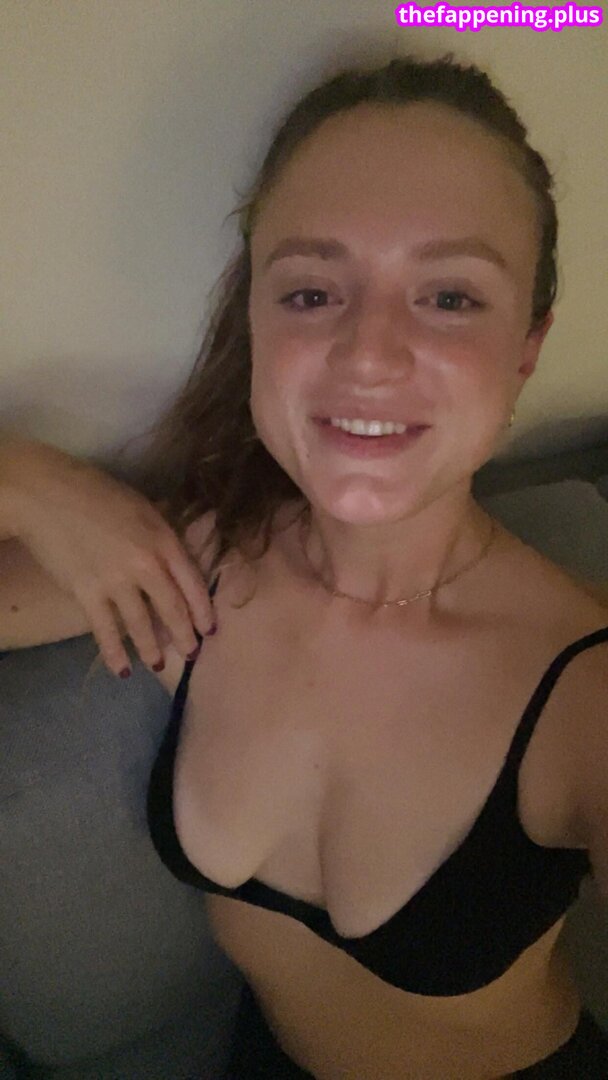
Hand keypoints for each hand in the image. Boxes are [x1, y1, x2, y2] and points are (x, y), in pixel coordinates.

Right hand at [9, 440, 217, 676]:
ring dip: (152, 649)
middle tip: (190, 654)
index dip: (203, 611)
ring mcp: (116, 581)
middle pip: (173, 609)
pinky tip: (122, 670)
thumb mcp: (144, 509)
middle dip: (184, 636)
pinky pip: (105, 631)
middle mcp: (145, 564)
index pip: (193, 584)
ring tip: (158, 665)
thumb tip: (178, 560)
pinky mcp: (87, 593)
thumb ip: (163, 537)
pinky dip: (115, 653)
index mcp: (164, 540)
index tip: (210, 630)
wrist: (49, 494)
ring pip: (141, 625)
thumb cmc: (98, 494)